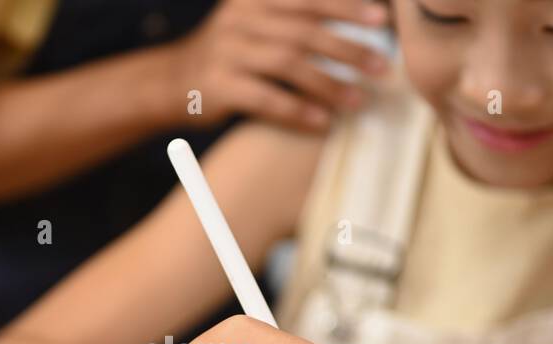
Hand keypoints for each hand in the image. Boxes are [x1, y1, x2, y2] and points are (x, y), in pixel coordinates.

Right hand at [166, 0, 390, 131]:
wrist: (171, 80)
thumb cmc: (231, 53)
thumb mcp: (255, 21)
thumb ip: (295, 18)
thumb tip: (358, 19)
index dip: (345, 6)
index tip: (382, 19)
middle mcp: (240, 19)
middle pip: (303, 30)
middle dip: (347, 48)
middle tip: (380, 66)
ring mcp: (227, 52)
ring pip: (287, 64)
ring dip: (328, 83)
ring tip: (358, 101)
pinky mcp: (218, 86)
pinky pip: (266, 99)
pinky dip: (297, 111)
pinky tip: (322, 123)